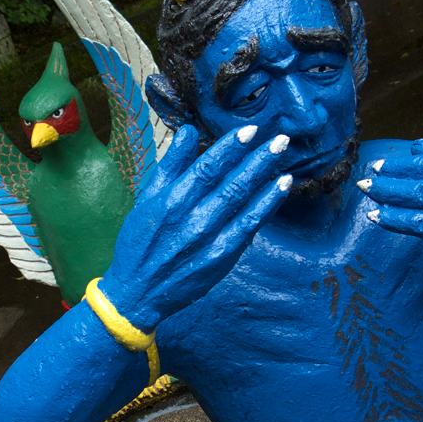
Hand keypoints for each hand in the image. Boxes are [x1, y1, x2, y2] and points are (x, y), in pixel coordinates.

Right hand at [99, 124, 292, 329]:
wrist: (138, 292)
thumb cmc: (140, 241)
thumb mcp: (147, 198)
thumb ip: (171, 165)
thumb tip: (189, 132)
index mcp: (171, 201)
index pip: (207, 167)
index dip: (231, 147)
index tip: (250, 130)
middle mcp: (192, 219)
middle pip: (232, 182)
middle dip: (258, 157)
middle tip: (281, 137)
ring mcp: (210, 240)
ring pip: (244, 201)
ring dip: (267, 176)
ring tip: (284, 154)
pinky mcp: (222, 257)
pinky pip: (250, 225)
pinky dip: (268, 204)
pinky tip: (281, 187)